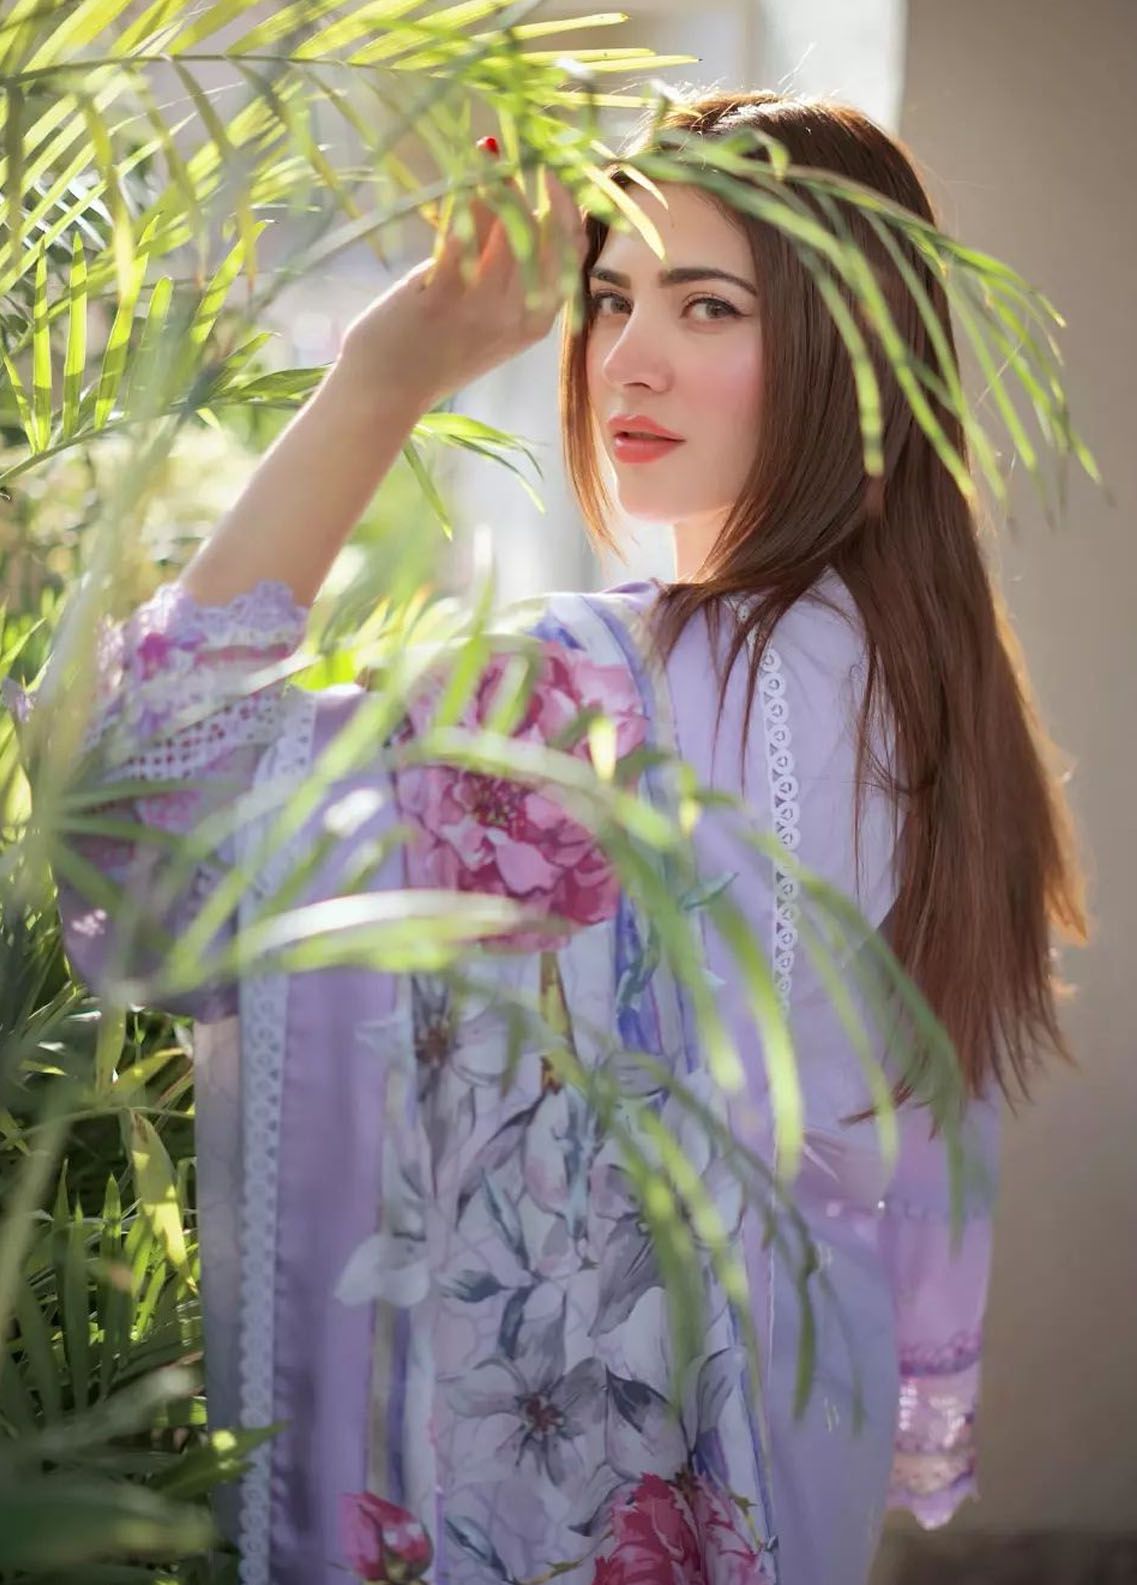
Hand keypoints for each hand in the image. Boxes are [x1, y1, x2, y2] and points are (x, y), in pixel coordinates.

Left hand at [335, 155, 589, 410]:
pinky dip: (469, 196)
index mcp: (534, 322)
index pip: (571, 256)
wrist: (386, 389)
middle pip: (548, 237)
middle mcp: (516, 315)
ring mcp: (481, 308)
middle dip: (543, 188)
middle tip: (527, 154)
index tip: (557, 174)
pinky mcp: (443, 295)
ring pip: (509, 229)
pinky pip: (466, 233)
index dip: (570, 209)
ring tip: (487, 154)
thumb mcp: (486, 319)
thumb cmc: (433, 349)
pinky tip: (467, 173)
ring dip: (501, 184)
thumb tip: (512, 195)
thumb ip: (506, 272)